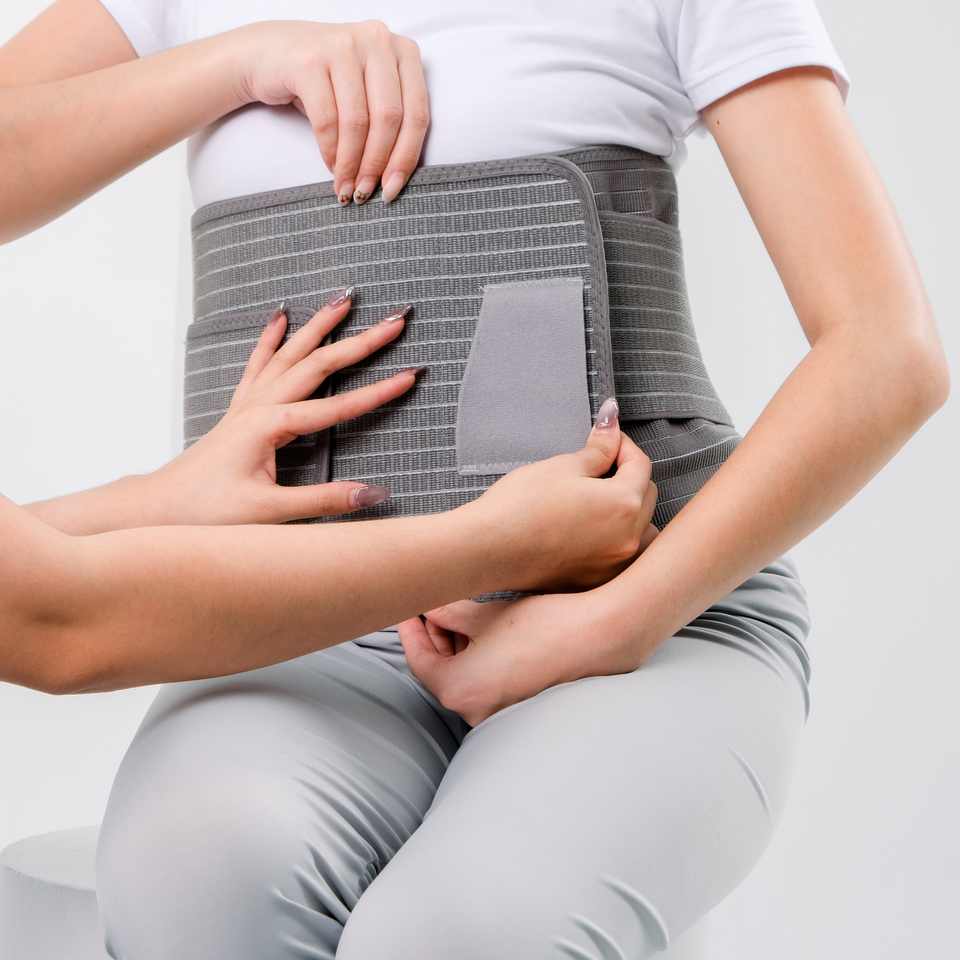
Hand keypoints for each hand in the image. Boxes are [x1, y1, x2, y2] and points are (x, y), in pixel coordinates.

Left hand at [149, 291, 421, 524]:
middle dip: (360, 341)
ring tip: (345, 299)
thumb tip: (372, 494)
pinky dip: (271, 338)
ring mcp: (248, 404)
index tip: (410, 375)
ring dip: (319, 325)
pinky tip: (280, 317)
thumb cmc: (206, 512)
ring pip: (290, 354)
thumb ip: (322, 501)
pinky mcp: (239, 410)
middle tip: (395, 322)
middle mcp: (260, 406)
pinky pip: (259, 363)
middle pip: (318, 364)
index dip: (377, 392)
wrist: (159, 508)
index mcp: (270, 426)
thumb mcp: (269, 513)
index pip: (336, 406)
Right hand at [228, 20, 428, 203]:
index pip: (416, 114)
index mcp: (403, 51)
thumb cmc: (328, 82)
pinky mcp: (310, 59)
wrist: (270, 55)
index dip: (406, 158)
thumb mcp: (368, 94)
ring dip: (351, 164)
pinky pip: (327, 120)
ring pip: (357, 122)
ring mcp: (343, 45)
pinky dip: (330, 151)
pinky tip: (331, 167)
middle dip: (376, 165)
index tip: (392, 190)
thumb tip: (396, 179)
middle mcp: (378, 40)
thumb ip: (391, 121)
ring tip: (346, 187)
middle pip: (389, 119)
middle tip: (365, 193)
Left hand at [397, 591, 644, 726]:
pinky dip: (479, 662)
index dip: (410, 631)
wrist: (598, 637)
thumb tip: (431, 611)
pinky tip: (485, 635)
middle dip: (435, 639)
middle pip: (440, 674)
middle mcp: (475, 712)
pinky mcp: (520, 709)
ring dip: (457, 650)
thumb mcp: (486, 614)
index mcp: (459, 690)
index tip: (410, 609)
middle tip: (433, 608)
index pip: (418, 661)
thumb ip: (448, 614)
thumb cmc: (542, 623)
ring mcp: (499, 715)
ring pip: (464, 680)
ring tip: (459, 616)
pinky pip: (487, 686)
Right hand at [461, 399, 659, 592]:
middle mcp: (627, 539)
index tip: (607, 439)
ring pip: (638, 529)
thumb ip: (597, 449)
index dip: (623, 445)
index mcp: (624, 504)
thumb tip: (612, 426)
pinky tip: (585, 529)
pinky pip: (618, 554)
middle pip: (646, 497)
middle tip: (598, 466)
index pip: (641, 465)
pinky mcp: (594, 580)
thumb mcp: (562, 467)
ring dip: (627, 512)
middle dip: (628, 477)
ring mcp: (612, 564)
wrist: (486, 550)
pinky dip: (612, 538)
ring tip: (596, 501)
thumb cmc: (519, 506)